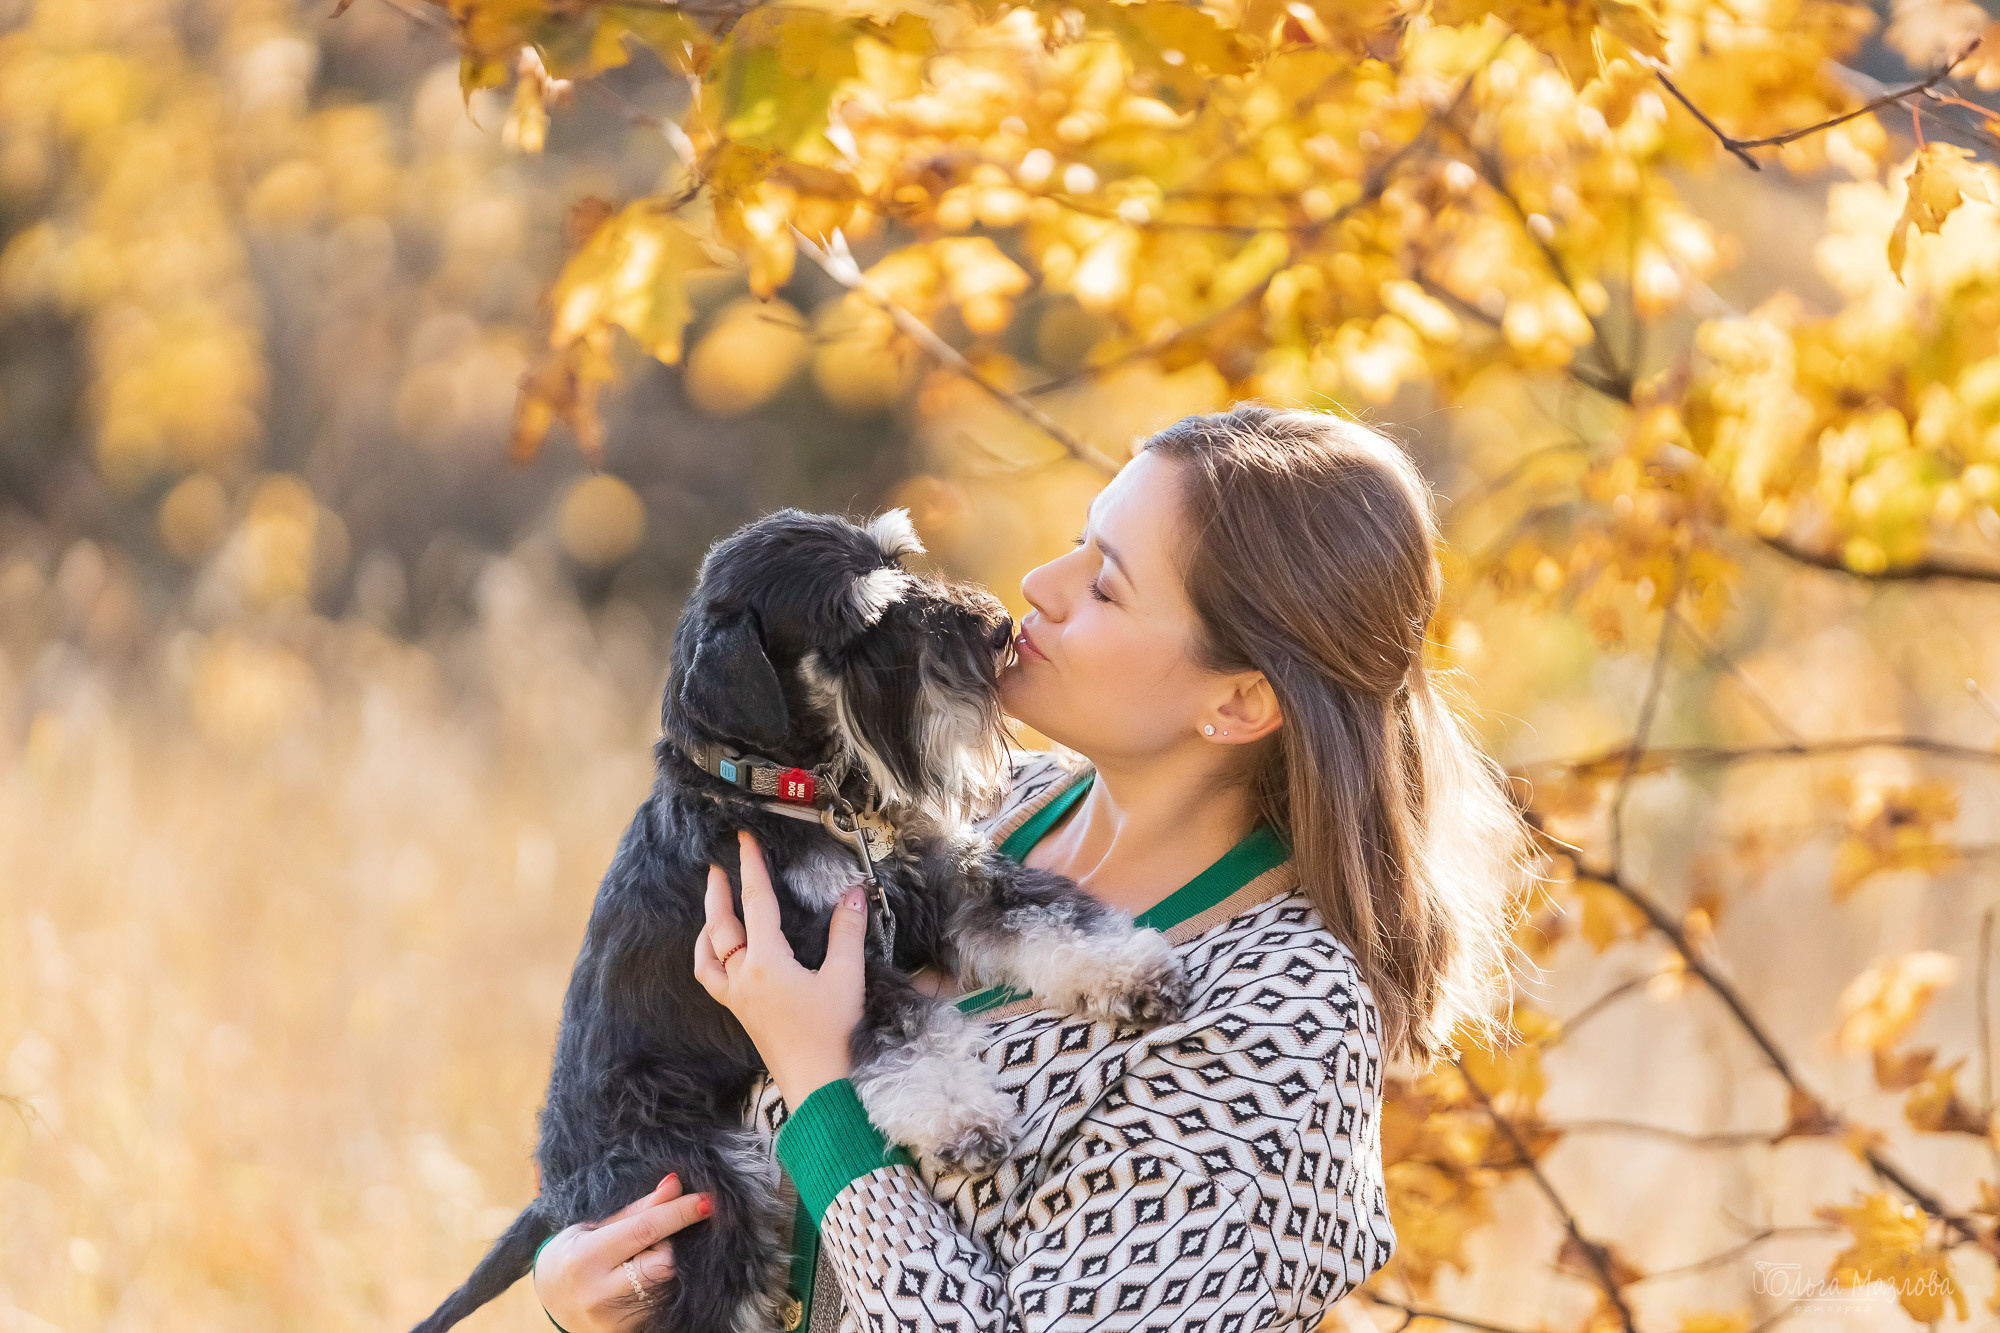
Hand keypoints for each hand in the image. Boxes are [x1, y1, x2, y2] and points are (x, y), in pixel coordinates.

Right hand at [532, 1173, 709, 1332]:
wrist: (551, 1302)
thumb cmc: (572, 1254)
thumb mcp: (593, 1226)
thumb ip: (636, 1210)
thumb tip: (674, 1185)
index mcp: (586, 1258)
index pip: (645, 1230)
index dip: (679, 1213)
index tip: (708, 1200)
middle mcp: (599, 1293)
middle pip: (664, 1263)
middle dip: (668, 1245)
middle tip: (654, 1239)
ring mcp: (615, 1318)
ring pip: (665, 1284)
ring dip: (664, 1265)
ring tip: (641, 1259)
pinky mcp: (626, 1331)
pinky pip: (659, 1301)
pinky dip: (660, 1284)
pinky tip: (643, 1276)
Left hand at [694, 829, 868, 1108]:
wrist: (819, 1088)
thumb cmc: (833, 1035)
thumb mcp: (846, 978)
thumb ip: (847, 932)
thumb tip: (853, 894)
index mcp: (766, 962)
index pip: (756, 902)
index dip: (752, 868)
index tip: (745, 841)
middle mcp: (743, 978)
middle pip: (721, 927)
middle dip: (719, 894)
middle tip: (717, 868)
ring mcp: (738, 999)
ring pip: (709, 955)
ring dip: (708, 927)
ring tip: (712, 909)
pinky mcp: (742, 1015)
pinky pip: (712, 980)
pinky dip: (709, 960)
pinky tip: (718, 957)